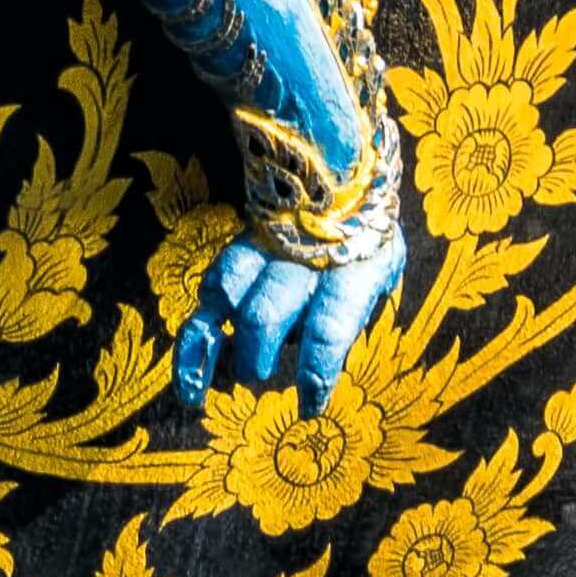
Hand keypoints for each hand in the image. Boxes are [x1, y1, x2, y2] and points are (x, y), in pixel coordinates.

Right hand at [175, 206, 408, 414]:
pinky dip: (196, 331)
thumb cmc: (364, 237)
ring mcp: (263, 256)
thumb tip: (333, 355)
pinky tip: (193, 364)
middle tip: (255, 375)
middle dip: (256, 349)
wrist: (338, 170)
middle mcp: (300, 263)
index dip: (317, 368)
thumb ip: (362, 307)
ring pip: (228, 295)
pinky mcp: (238, 255)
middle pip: (267, 310)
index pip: (330, 325)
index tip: (309, 405)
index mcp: (349, 270)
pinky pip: (209, 290)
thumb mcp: (382, 265)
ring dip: (216, 342)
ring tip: (203, 387)